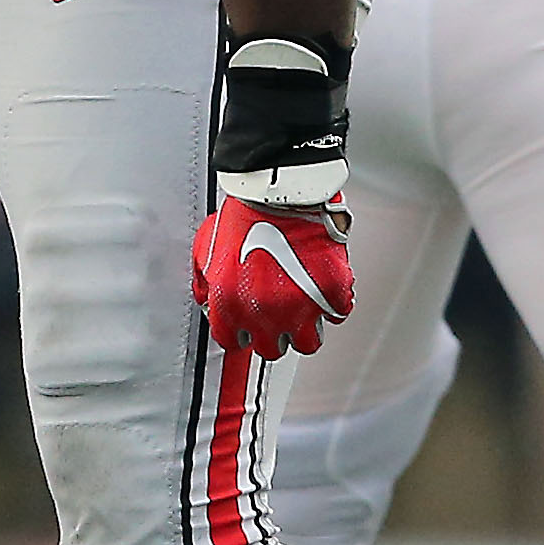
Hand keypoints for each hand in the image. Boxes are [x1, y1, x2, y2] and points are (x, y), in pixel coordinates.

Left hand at [192, 196, 353, 358]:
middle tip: (275, 318)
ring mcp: (301, 306)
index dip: (239, 334)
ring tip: (300, 311)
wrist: (278, 195)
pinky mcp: (333, 292)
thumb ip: (205, 285)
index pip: (233, 342)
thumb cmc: (242, 219)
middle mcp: (265, 313)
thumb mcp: (205, 253)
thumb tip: (208, 303)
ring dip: (304, 330)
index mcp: (230, 306)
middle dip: (272, 334)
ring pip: (307, 343)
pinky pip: (338, 314)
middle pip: (271, 349)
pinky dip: (333, 306)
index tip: (246, 328)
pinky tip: (323, 292)